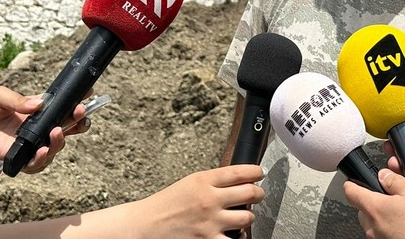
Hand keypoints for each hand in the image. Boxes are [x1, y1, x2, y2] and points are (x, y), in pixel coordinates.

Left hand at [0, 86, 88, 169]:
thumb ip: (19, 100)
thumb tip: (40, 104)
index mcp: (33, 110)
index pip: (60, 107)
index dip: (75, 103)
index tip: (88, 95)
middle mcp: (34, 127)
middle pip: (64, 128)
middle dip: (77, 123)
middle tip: (80, 115)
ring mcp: (26, 142)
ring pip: (55, 147)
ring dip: (61, 141)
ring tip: (56, 133)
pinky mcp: (16, 156)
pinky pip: (36, 163)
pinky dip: (42, 159)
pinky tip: (41, 151)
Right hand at [131, 165, 264, 237]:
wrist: (145, 226)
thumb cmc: (165, 205)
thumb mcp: (189, 183)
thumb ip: (212, 181)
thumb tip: (237, 179)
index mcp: (203, 181)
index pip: (240, 171)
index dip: (256, 171)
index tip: (259, 173)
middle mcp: (209, 199)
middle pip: (250, 192)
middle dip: (258, 192)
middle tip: (257, 193)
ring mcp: (210, 222)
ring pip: (247, 217)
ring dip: (249, 216)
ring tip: (244, 215)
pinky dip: (238, 237)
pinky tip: (235, 234)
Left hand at [344, 170, 404, 238]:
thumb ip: (395, 181)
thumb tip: (385, 175)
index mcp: (374, 208)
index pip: (351, 193)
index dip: (351, 185)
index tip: (352, 182)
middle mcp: (372, 226)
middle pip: (362, 210)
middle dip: (372, 204)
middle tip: (387, 199)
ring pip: (372, 225)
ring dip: (381, 218)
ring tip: (400, 214)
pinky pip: (382, 235)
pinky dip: (389, 230)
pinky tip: (404, 227)